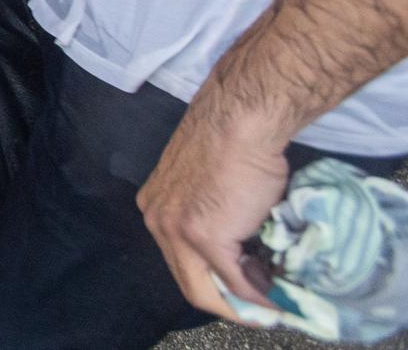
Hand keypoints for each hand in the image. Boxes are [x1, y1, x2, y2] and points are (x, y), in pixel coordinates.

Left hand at [138, 98, 288, 321]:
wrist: (241, 121)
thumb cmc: (233, 141)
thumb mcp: (208, 183)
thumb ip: (214, 215)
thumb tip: (243, 249)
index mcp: (156, 206)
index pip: (178, 260)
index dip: (211, 281)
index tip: (241, 290)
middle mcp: (157, 220)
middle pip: (187, 283)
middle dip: (225, 304)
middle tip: (259, 312)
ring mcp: (178, 231)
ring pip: (205, 291)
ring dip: (241, 307)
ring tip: (270, 309)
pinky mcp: (205, 237)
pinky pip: (234, 281)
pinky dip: (257, 296)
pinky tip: (277, 300)